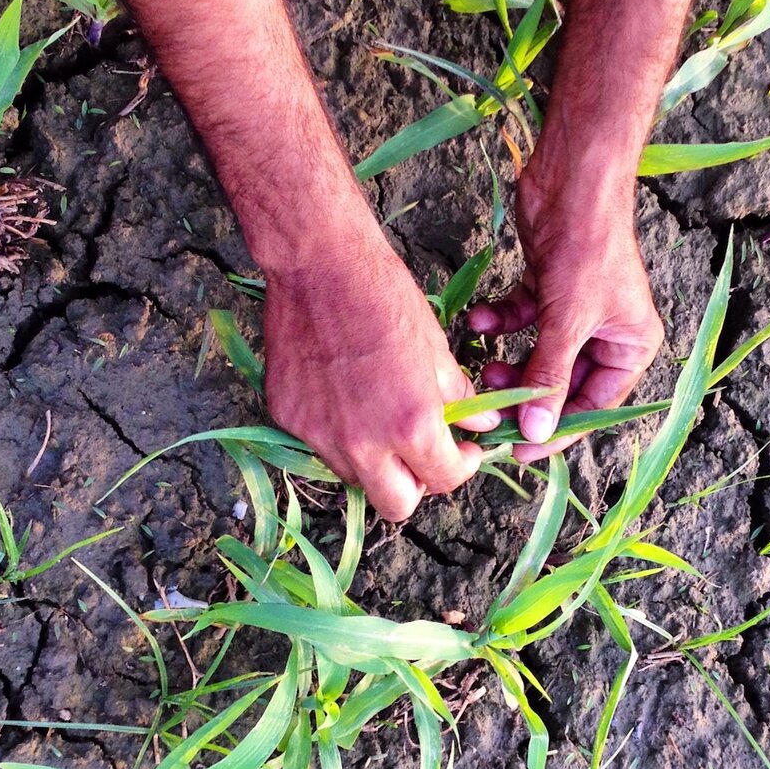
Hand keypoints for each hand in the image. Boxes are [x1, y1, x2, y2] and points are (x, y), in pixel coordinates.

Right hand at [263, 233, 498, 521]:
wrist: (319, 263)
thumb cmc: (384, 296)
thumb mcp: (436, 347)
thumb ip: (458, 398)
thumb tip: (481, 425)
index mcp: (410, 425)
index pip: (445, 481)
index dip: (461, 467)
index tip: (463, 449)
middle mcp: (362, 443)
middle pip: (396, 505)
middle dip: (416, 485)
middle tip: (423, 453)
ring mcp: (319, 434)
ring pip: (355, 478)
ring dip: (375, 462)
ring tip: (380, 417)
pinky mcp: (287, 418)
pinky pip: (319, 445)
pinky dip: (337, 434)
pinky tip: (344, 395)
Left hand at [467, 165, 663, 463]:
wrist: (574, 178)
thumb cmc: (587, 247)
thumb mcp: (568, 322)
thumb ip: (549, 378)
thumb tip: (535, 434)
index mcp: (630, 346)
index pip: (593, 405)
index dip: (555, 428)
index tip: (518, 448)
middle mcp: (607, 332)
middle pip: (562, 383)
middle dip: (527, 393)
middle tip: (491, 407)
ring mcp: (576, 310)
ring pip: (538, 355)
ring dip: (510, 363)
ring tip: (482, 367)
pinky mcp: (547, 287)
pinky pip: (522, 320)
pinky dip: (501, 323)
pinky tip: (478, 320)